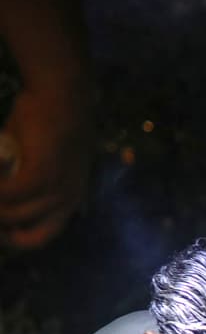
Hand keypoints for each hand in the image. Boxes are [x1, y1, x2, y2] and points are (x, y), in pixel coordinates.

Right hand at [0, 86, 92, 248]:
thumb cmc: (47, 123)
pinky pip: (6, 194)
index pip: (44, 235)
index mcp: (71, 199)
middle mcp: (69, 200)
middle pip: (28, 234)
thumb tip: (1, 197)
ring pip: (12, 214)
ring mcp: (57, 189)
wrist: (60, 95)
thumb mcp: (37, 159)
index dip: (16, 239)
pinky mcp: (42, 175)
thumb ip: (23, 179)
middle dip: (1, 228)